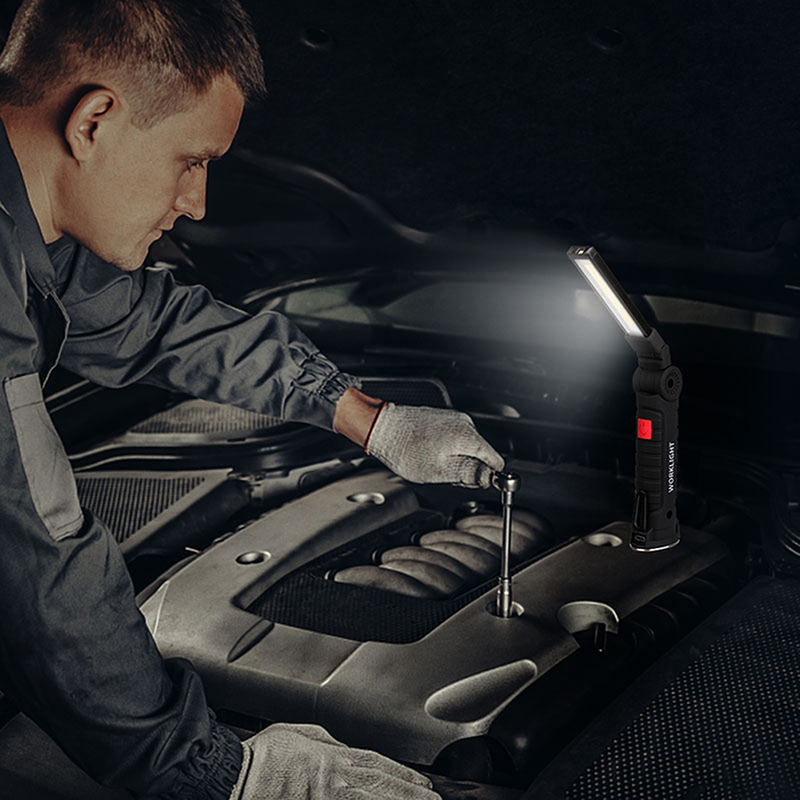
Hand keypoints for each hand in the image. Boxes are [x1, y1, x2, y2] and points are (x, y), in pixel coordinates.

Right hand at [229, 723, 439, 799]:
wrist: (236, 777)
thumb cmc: (262, 756)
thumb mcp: (299, 734)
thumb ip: (327, 743)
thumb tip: (343, 750)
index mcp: (333, 757)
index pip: (378, 765)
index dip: (403, 775)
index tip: (421, 782)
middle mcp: (337, 779)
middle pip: (383, 787)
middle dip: (411, 794)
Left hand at [366, 403, 503, 487]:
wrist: (382, 428)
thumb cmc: (405, 450)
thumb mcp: (440, 471)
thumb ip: (470, 474)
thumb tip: (491, 478)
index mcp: (467, 436)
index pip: (495, 460)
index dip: (488, 476)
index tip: (474, 482)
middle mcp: (464, 423)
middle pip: (482, 454)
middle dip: (469, 469)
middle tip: (446, 474)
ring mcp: (453, 419)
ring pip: (468, 447)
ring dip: (456, 460)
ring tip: (434, 462)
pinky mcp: (442, 418)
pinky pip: (455, 439)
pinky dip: (447, 450)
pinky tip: (429, 453)